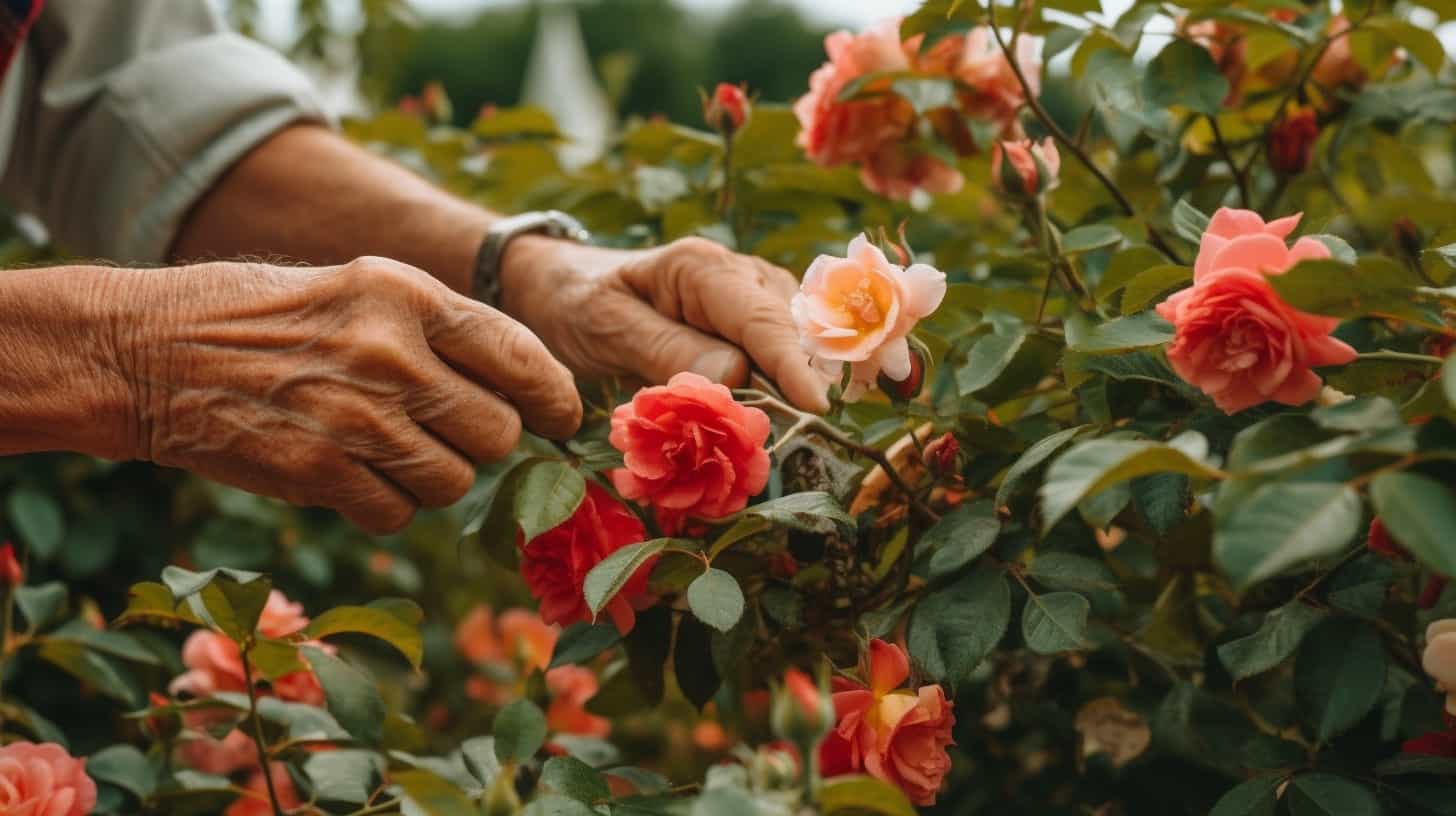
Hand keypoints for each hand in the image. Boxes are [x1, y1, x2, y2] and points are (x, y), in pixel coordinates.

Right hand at [114, 257, 581, 532]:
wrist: (144, 351)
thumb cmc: (261, 319)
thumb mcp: (357, 288)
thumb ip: (438, 330)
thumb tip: (522, 388)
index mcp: (405, 294)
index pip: (522, 356)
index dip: (554, 398)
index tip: (560, 418)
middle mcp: (390, 352)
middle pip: (497, 432)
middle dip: (481, 441)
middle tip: (442, 429)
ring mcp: (355, 416)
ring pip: (454, 481)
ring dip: (432, 477)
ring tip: (384, 447)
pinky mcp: (318, 472)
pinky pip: (398, 514)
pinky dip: (383, 505)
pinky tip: (347, 471)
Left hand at [499, 236, 828, 411]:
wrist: (568, 289)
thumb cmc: (581, 305)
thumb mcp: (608, 328)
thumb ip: (668, 350)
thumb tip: (737, 377)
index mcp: (702, 268)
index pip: (761, 320)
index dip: (792, 366)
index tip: (816, 408)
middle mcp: (741, 275)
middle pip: (789, 334)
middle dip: (795, 384)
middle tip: (787, 438)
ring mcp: (754, 298)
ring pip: (794, 347)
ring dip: (789, 391)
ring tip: (776, 433)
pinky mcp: (755, 325)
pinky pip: (780, 358)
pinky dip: (779, 390)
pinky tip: (769, 419)